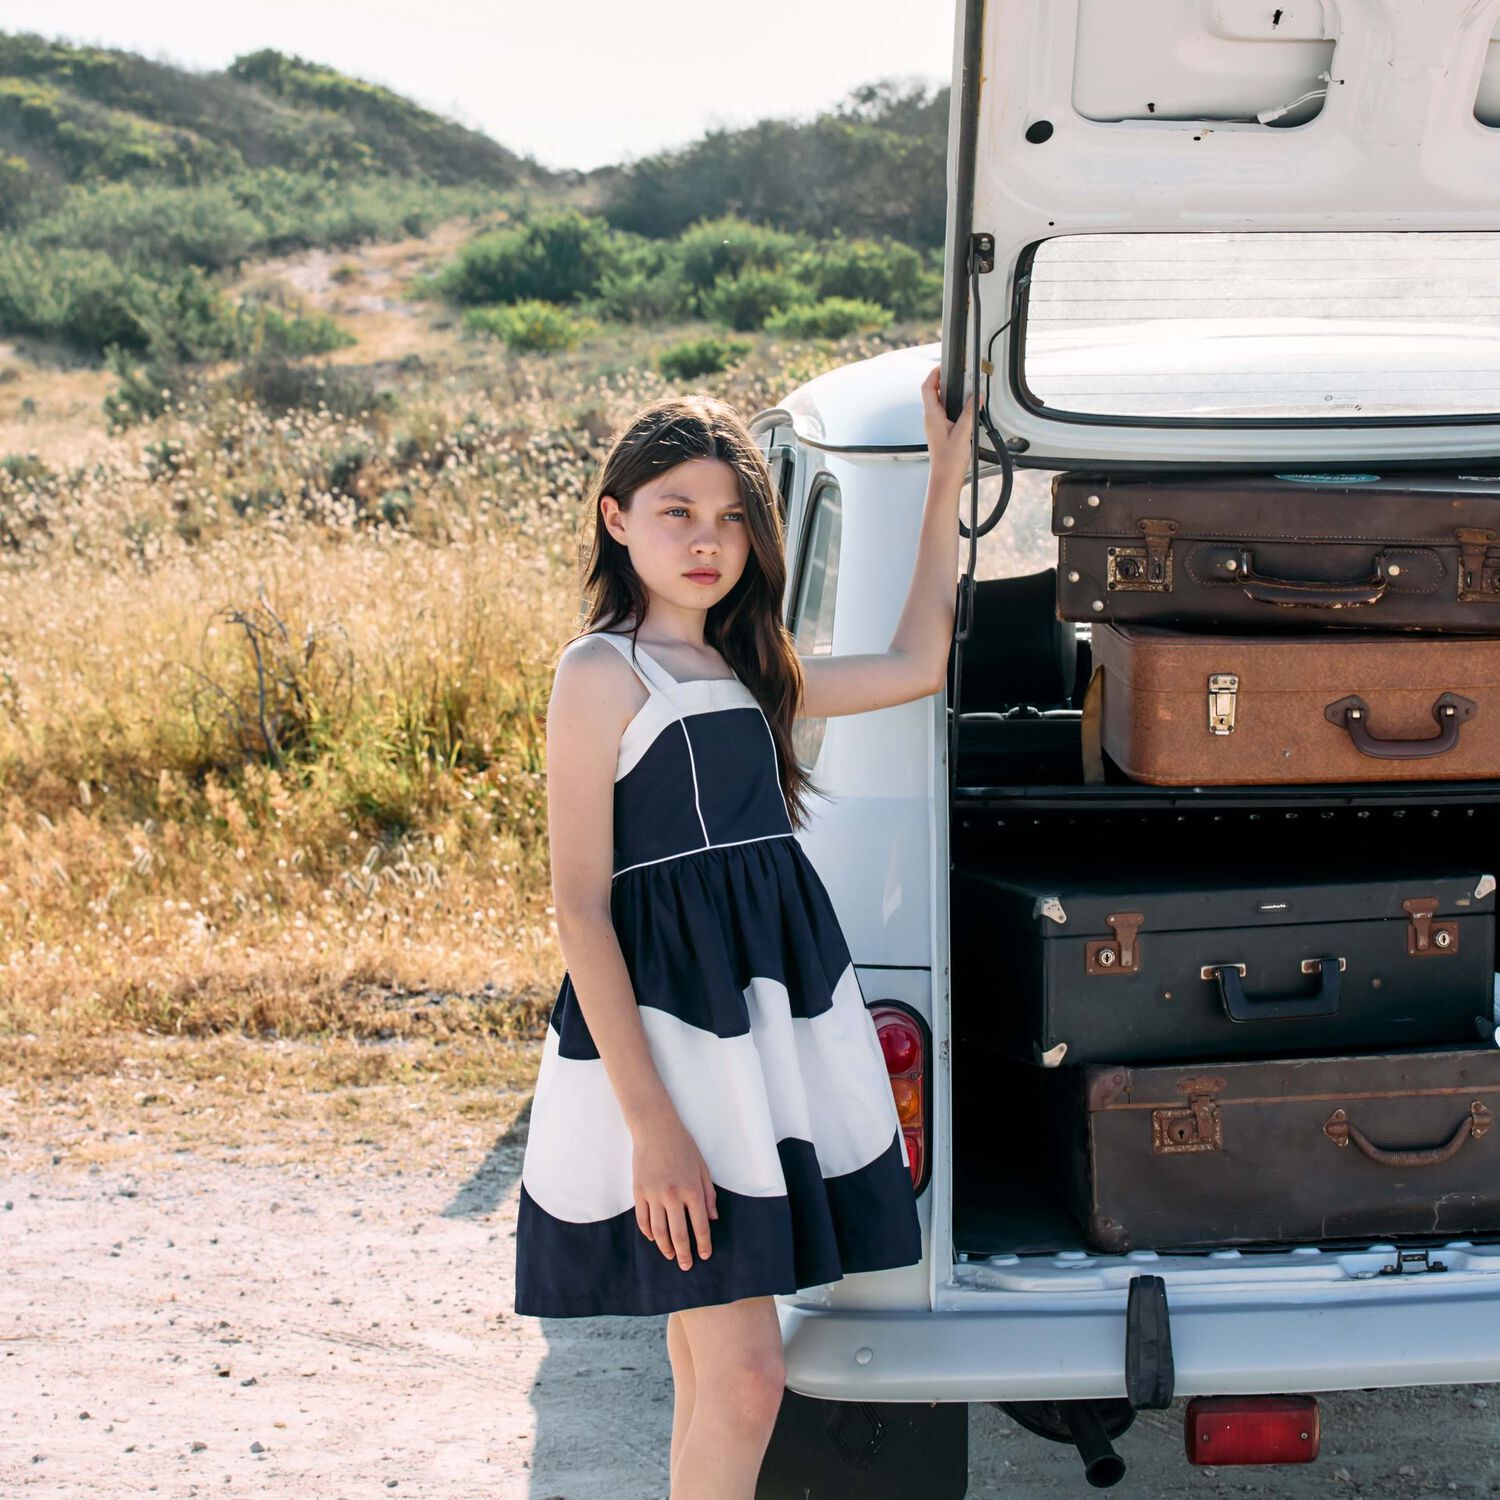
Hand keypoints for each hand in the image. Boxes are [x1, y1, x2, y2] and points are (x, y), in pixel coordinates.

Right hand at [632, 1114, 717, 1269]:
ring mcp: (654, 1195)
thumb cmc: (683, 1146)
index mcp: (692, 1190)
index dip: (703, 1243)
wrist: (656, 1129)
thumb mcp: (702, 1168)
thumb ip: (708, 1194)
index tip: (704, 1255)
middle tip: (685, 1266)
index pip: (700, 1225)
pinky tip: (654, 1239)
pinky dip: (648, 1233)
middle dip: (684, 1253)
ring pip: (659, 1231)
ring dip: (665, 1247)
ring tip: (670, 1256)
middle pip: (679, 1234)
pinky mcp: (639, 1192)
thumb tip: (712, 1219)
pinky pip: (643, 1220)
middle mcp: (673, 1196)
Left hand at [920, 365, 976, 481]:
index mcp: (932, 415)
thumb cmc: (949, 460)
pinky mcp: (939, 431)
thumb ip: (970, 412)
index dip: (934, 373)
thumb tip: (976, 395)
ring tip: (960, 388)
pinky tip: (962, 408)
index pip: (927, 386)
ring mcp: (934, 425)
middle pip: (932, 392)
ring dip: (947, 392)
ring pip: (938, 402)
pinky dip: (951, 404)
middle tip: (955, 374)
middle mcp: (930, 419)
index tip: (944, 366)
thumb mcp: (963, 432)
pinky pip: (943, 412)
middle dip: (943, 380)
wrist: (945, 478)